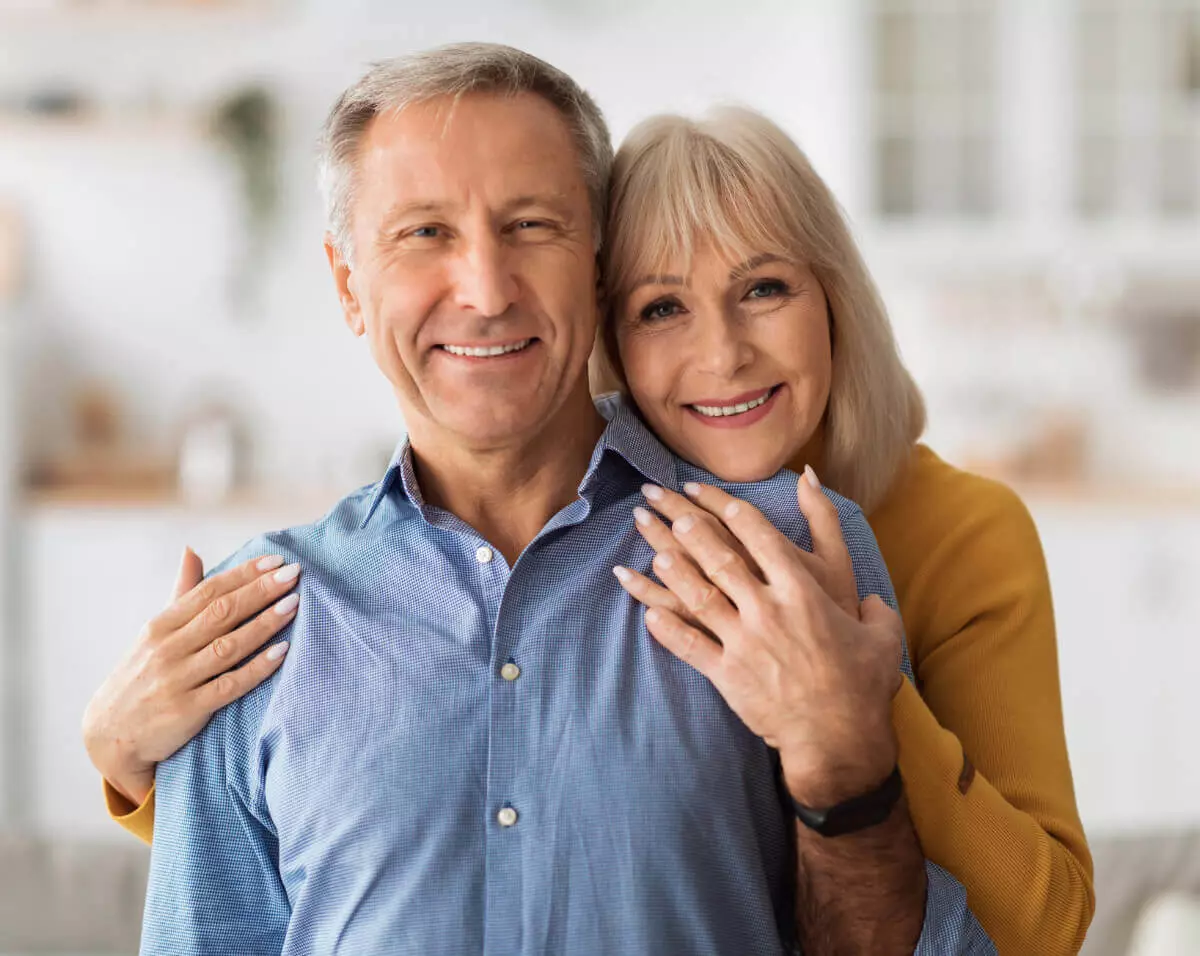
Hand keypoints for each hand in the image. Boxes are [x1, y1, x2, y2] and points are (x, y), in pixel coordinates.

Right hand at [82, 547, 300, 805]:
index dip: (243, 574)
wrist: (110, 736)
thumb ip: (180, 593)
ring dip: (263, 623)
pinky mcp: (188, 710)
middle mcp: (167, 649)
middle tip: (293, 573)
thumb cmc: (141, 676)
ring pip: (228, 646)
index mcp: (160, 626)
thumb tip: (192, 550)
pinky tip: (282, 652)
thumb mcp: (153, 633)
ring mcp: (177, 680)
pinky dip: (256, 668)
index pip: (208, 591)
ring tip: (293, 604)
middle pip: (221, 613)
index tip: (275, 560)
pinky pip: (229, 685)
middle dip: (259, 591)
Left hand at [613, 471, 902, 806]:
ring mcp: (743, 641)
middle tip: (671, 511)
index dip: (737, 516)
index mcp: (803, 593)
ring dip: (674, 572)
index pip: (763, 540)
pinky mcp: (726, 674)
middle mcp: (767, 610)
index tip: (716, 500)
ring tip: (652, 552)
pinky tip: (646, 614)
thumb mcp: (882, 637)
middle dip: (692, 531)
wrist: (839, 739)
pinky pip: (688, 645)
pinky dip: (666, 629)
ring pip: (698, 596)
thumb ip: (876, 609)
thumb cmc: (862, 687)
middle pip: (721, 559)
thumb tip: (873, 598)